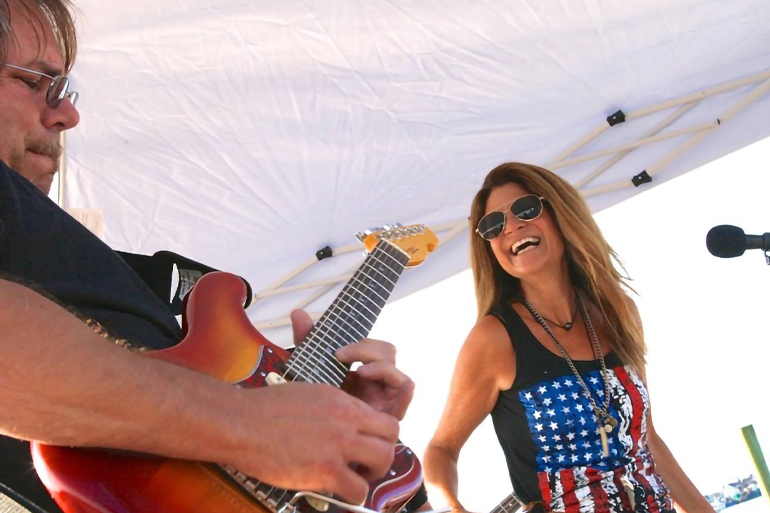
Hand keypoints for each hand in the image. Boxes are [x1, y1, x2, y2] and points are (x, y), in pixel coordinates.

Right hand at [232, 381, 398, 505]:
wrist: (240, 423)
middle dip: (384, 451)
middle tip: (367, 463)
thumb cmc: (265, 409)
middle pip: (392, 435)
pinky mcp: (325, 470)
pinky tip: (339, 491)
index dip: (379, 435)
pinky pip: (358, 489)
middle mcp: (346, 419)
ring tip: (357, 478)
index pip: (382, 416)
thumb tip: (345, 423)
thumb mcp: (309, 395)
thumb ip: (333, 408)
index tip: (367, 445)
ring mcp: (338, 444)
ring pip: (384, 459)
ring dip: (374, 473)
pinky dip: (353, 494)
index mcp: (342, 401)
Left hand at [291, 309, 414, 419]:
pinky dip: (406, 392)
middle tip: (341, 357)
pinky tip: (402, 386)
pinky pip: (405, 401)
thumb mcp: (309, 371)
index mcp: (361, 368)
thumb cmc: (313, 406)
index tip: (336, 351)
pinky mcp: (389, 416)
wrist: (308, 440)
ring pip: (398, 373)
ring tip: (360, 372)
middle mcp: (376, 381)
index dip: (360, 344)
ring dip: (381, 367)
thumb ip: (308, 343)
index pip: (373, 346)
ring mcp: (385, 398)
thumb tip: (298, 312)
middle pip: (388, 353)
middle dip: (367, 350)